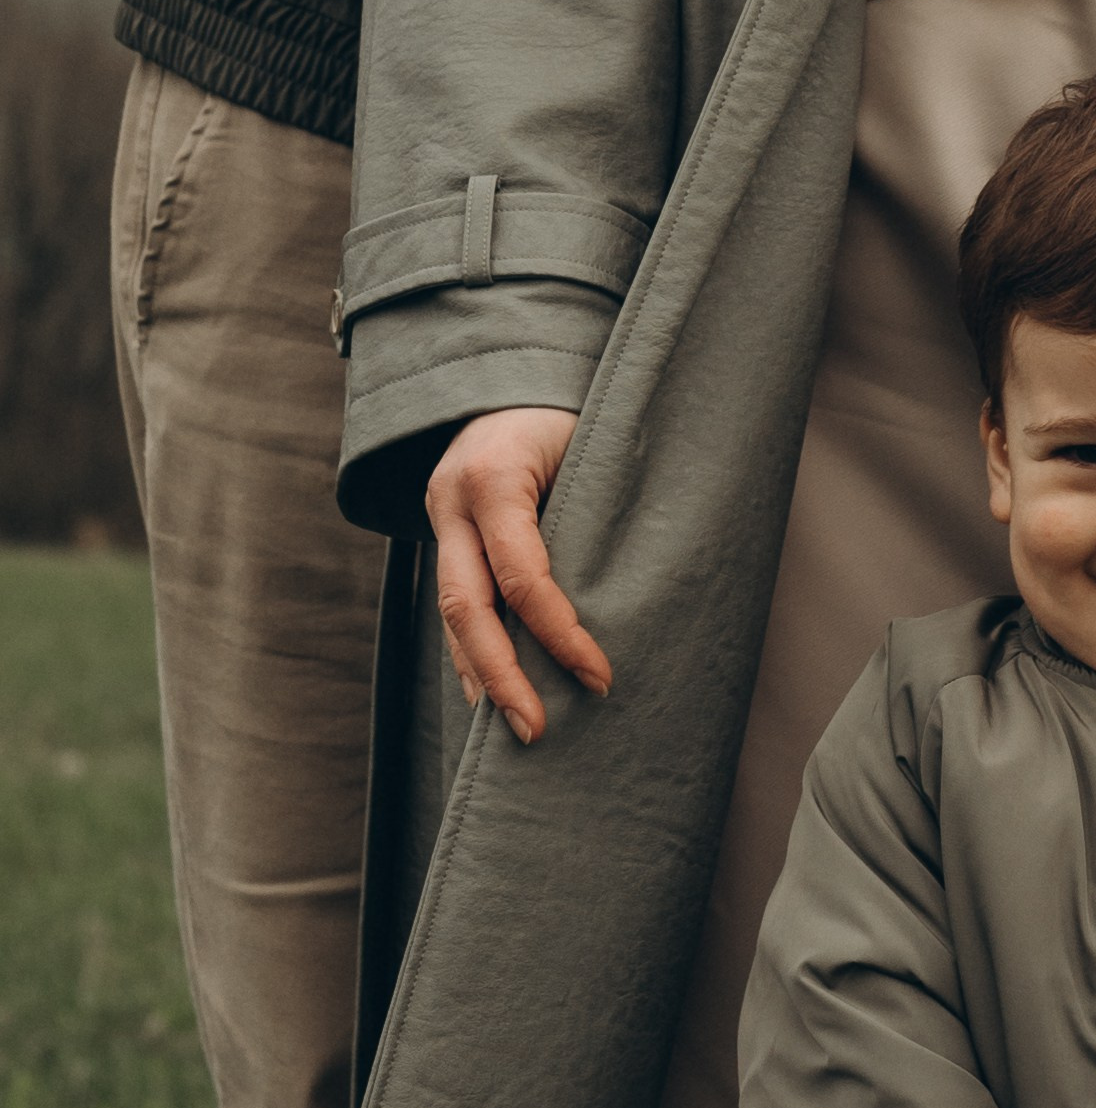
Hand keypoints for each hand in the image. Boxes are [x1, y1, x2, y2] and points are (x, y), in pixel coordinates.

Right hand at [424, 406, 606, 743]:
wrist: (514, 376)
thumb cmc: (575, 411)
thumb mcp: (594, 445)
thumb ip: (601, 513)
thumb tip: (644, 600)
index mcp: (494, 477)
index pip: (523, 575)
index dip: (560, 634)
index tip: (601, 677)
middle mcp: (453, 501)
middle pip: (466, 608)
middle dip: (502, 677)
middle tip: (537, 732)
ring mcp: (439, 521)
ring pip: (450, 614)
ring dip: (482, 677)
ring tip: (516, 727)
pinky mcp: (444, 538)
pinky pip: (454, 605)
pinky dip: (473, 654)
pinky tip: (492, 696)